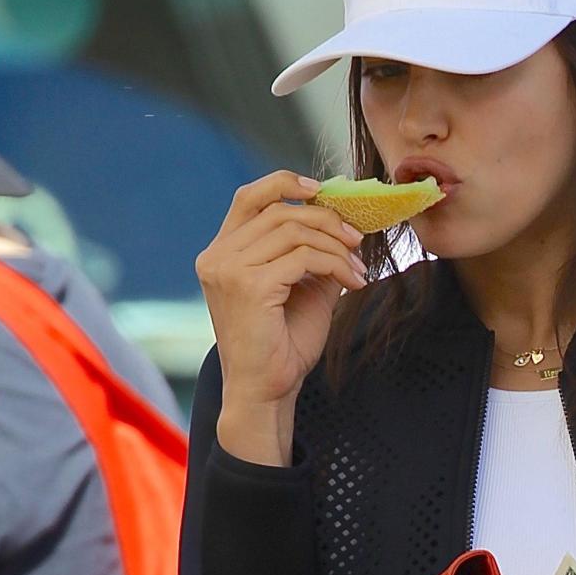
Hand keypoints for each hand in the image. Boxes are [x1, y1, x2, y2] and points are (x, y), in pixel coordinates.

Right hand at [197, 172, 367, 459]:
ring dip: (336, 245)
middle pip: (280, 210)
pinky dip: (336, 265)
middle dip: (326, 220)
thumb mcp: (299, 287)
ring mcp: (229, 270)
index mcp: (221, 253)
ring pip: (294, 231)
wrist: (266, 392)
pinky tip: (352, 283)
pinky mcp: (249, 286)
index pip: (249, 197)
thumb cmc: (280, 346)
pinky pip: (303, 257)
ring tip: (358, 268)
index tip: (321, 191)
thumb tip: (342, 218)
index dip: (285, 183)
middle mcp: (217, 256)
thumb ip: (309, 251)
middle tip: (357, 240)